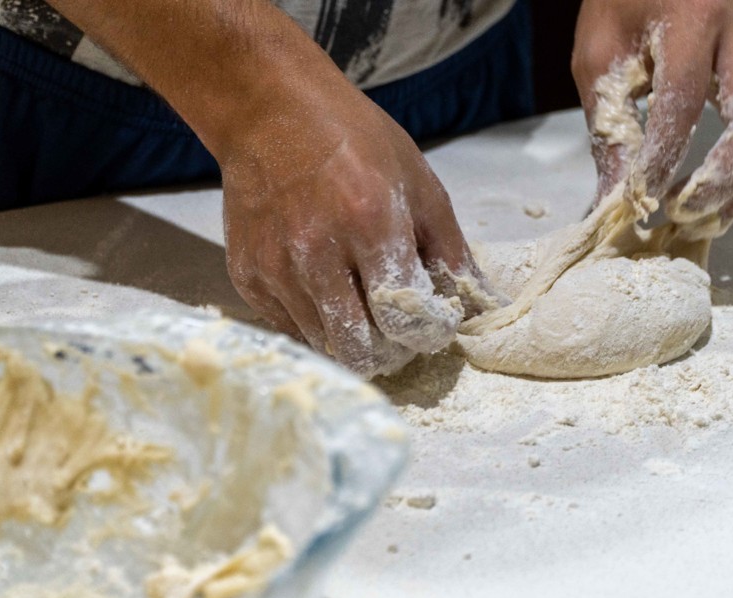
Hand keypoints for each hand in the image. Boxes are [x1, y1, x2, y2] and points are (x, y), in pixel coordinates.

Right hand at [220, 73, 499, 376]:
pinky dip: (316, 321)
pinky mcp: (247, 277)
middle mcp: (316, 252)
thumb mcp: (418, 182)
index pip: (405, 319)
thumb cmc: (354, 140)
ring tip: (362, 303)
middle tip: (397, 329)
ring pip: (324, 344)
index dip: (427, 333)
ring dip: (351, 337)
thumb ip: (451, 249)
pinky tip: (326, 287)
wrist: (268, 112)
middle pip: (360, 349)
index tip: (432, 324)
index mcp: (370, 223)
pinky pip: (291, 328)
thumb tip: (485, 303)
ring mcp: (275, 268)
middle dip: (389, 350)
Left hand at [571, 0, 732, 237]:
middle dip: (720, 181)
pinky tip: (709, 201)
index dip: (664, 156)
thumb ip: (609, 129)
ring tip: (693, 220)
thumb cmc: (619, 10)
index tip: (639, 198)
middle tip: (678, 214)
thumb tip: (614, 201)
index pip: (684, 100)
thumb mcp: (598, 63)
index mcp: (692, 20)